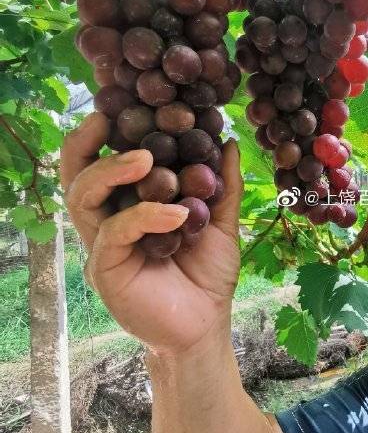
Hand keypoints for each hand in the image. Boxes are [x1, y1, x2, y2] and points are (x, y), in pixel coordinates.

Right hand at [60, 112, 242, 354]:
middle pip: (76, 175)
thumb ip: (222, 185)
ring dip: (111, 171)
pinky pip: (116, 233)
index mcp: (128, 206)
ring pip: (83, 198)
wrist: (206, 326)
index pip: (103, 162)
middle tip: (109, 119)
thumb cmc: (207, 276)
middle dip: (86, 144)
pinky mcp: (107, 269)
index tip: (125, 106)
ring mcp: (103, 245)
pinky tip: (178, 213)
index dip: (106, 134)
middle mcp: (108, 221)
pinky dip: (146, 216)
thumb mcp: (221, 223)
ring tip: (146, 159)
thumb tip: (227, 140)